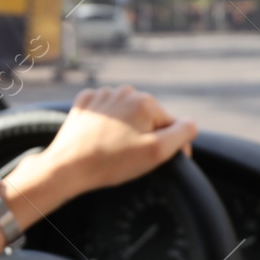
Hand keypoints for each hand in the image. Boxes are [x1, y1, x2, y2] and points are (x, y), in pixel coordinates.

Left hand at [32, 85, 197, 197]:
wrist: (68, 167)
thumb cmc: (112, 162)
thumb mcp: (156, 152)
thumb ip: (182, 133)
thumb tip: (191, 123)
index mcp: (145, 101)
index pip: (171, 124)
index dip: (170, 145)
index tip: (160, 162)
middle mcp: (124, 92)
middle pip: (148, 118)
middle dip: (146, 136)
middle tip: (132, 158)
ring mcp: (102, 96)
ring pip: (127, 115)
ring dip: (127, 130)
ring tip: (115, 151)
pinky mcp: (84, 104)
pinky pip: (106, 113)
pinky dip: (108, 125)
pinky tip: (101, 139)